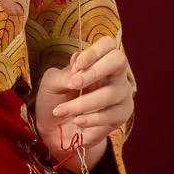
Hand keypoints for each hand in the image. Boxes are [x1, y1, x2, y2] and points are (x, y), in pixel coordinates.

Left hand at [33, 35, 134, 165]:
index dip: (95, 51)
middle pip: (118, 60)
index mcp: (95, 60)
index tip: (78, 64)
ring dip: (84, 103)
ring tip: (62, 110)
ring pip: (112, 92)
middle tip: (73, 85)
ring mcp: (121, 94)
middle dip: (95, 71)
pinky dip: (92, 119)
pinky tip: (77, 121)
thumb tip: (78, 63)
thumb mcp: (51, 83)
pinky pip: (113, 114)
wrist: (56, 129)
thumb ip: (65, 73)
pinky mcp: (122, 115)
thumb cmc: (54, 98)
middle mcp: (112, 73)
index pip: (107, 45)